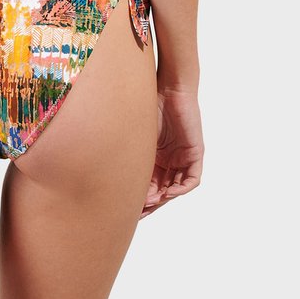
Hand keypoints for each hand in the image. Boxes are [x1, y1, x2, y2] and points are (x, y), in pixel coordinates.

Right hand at [140, 85, 203, 218]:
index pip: (150, 183)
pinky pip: (192, 179)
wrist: (169, 87)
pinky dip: (180, 189)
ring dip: (164, 198)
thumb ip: (128, 153)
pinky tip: (167, 193)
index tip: (128, 206)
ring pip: (176, 187)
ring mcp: (183, 157)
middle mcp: (170, 159)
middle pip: (163, 189)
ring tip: (150, 202)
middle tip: (139, 211)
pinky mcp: (195, 153)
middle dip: (151, 202)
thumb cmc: (148, 103)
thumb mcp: (136, 135)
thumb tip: (104, 170)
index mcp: (155, 156)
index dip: (140, 197)